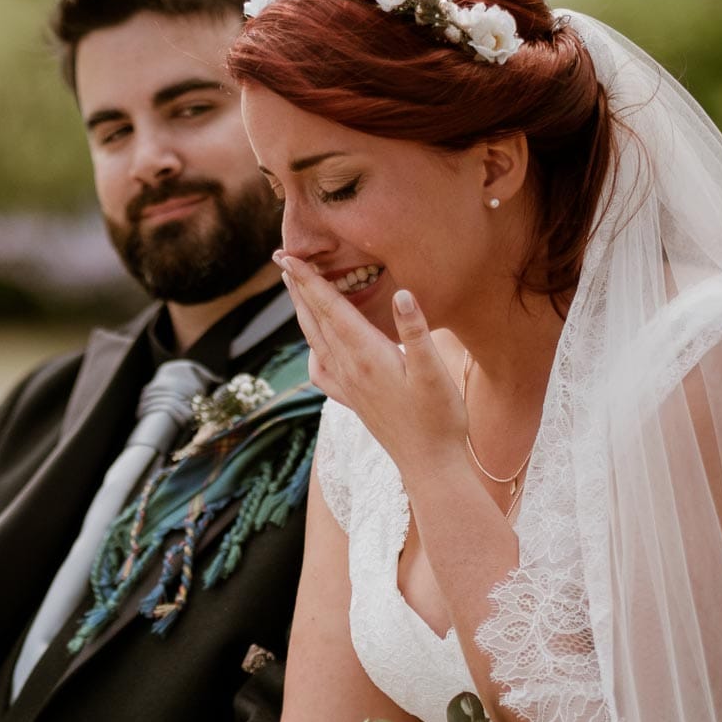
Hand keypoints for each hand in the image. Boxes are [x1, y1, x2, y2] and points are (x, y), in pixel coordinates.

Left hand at [280, 252, 466, 485]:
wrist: (430, 465)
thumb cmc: (439, 418)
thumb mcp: (435, 370)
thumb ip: (416, 331)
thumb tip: (401, 294)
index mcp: (365, 355)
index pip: (330, 308)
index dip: (309, 280)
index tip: (288, 256)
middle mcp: (348, 369)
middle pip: (315, 320)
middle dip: (299, 288)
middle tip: (282, 259)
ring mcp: (346, 386)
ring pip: (315, 341)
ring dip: (303, 312)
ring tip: (295, 289)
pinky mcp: (351, 400)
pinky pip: (321, 369)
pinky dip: (312, 349)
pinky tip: (316, 344)